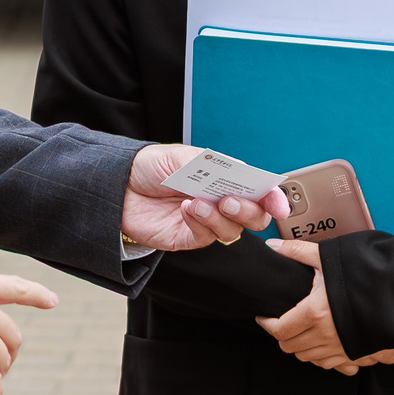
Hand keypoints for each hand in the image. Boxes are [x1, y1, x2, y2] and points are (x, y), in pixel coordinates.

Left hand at [120, 144, 288, 250]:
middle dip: (249, 211)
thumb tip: (241, 172)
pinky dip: (200, 223)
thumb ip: (212, 165)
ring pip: (232, 230)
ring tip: (197, 202)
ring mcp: (205, 222)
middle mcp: (219, 202)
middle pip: (254, 216)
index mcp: (225, 179)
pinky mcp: (187, 238)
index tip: (278, 205)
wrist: (115, 184)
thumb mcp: (182, 156)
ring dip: (219, 217)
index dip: (273, 198)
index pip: (258, 191)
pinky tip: (186, 209)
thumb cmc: (149, 166)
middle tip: (229, 201)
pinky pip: (206, 237)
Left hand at [255, 238, 393, 376]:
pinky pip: (335, 366)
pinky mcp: (359, 355)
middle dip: (285, 336)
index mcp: (313, 313)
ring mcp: (343, 348)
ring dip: (304, 347)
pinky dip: (328, 358)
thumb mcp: (328, 257)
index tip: (265, 318)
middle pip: (291, 347)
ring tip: (306, 331)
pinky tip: (329, 344)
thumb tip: (272, 246)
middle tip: (286, 322)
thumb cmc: (363, 272)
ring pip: (310, 359)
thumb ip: (297, 252)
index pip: (279, 330)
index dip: (267, 325)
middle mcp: (326, 336)